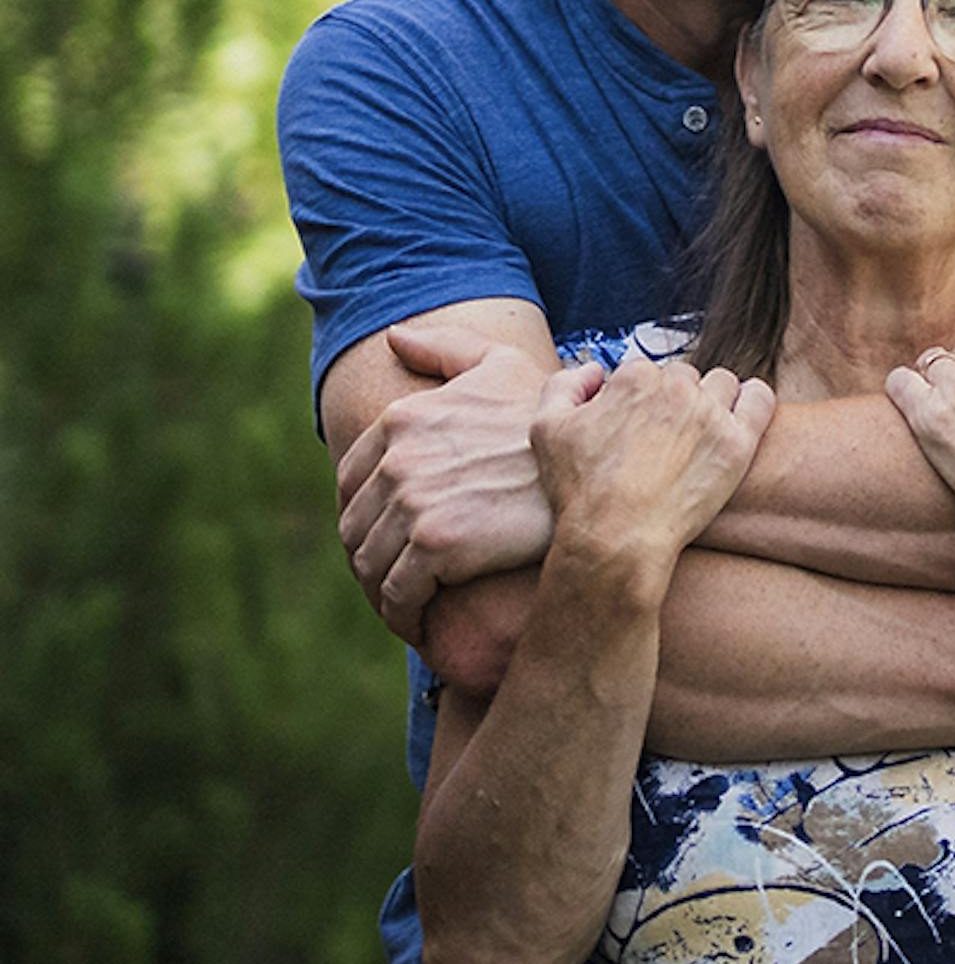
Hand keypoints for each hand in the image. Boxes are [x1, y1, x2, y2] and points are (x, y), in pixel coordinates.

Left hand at [336, 323, 553, 644]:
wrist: (594, 470)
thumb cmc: (554, 418)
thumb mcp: (502, 366)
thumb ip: (447, 349)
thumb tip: (395, 339)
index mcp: (402, 420)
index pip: (351, 481)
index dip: (366, 514)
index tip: (389, 536)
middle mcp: (398, 460)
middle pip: (355, 527)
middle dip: (369, 557)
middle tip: (396, 578)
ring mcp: (413, 503)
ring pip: (370, 565)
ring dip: (381, 592)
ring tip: (406, 607)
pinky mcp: (435, 546)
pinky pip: (397, 594)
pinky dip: (401, 616)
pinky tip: (419, 624)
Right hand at [531, 358, 775, 596]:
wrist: (616, 538)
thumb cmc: (580, 490)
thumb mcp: (546, 428)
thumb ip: (565, 384)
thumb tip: (594, 370)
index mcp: (635, 378)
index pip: (646, 373)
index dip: (639, 401)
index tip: (636, 429)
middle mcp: (676, 388)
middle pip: (684, 379)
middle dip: (675, 401)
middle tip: (665, 439)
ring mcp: (710, 414)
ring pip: (721, 385)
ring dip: (712, 400)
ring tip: (699, 433)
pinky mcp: (737, 443)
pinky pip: (759, 399)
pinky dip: (753, 399)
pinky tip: (742, 413)